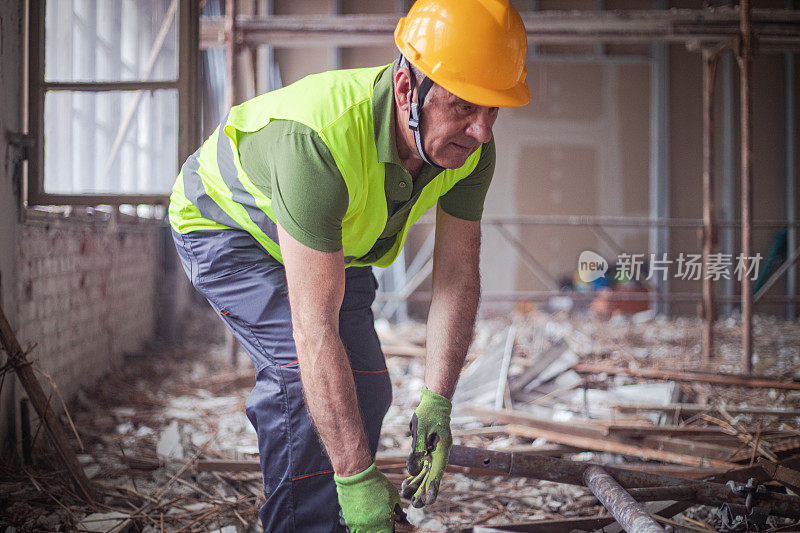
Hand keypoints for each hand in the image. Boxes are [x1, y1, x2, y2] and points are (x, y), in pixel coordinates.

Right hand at [335, 462, 402, 531]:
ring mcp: (357, 524)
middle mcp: (370, 527)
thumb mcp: (393, 495)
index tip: (389, 524)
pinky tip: (360, 515)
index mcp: (383, 523)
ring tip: (369, 518)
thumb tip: (399, 514)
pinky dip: (356, 524)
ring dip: (367, 528)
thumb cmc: (376, 484)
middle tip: (379, 520)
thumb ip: (397, 508)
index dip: (389, 530)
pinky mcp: (347, 519)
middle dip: (379, 529)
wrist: (357, 476)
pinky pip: (352, 527)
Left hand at [401, 388, 451, 506]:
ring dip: (418, 484)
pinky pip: (423, 465)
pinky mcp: (429, 449)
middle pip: (432, 476)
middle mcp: (440, 454)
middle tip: (414, 504)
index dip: (432, 487)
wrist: (434, 400)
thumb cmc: (429, 412)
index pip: (437, 473)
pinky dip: (416, 473)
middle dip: (423, 490)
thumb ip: (416, 450)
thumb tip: (411, 470)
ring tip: (406, 495)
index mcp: (442, 450)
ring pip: (426, 472)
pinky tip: (407, 482)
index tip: (427, 501)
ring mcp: (434, 452)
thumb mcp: (420, 429)